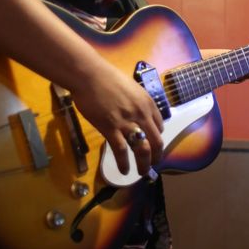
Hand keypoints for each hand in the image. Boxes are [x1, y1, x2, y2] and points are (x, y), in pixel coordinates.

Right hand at [70, 62, 163, 176]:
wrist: (89, 75)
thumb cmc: (106, 78)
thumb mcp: (130, 88)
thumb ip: (136, 103)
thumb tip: (135, 115)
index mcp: (147, 103)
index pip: (159, 126)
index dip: (157, 138)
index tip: (153, 145)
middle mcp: (141, 114)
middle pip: (156, 141)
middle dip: (157, 156)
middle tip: (154, 164)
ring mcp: (127, 122)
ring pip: (143, 149)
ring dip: (144, 164)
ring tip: (142, 172)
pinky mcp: (111, 128)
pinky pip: (121, 151)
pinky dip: (124, 163)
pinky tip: (124, 171)